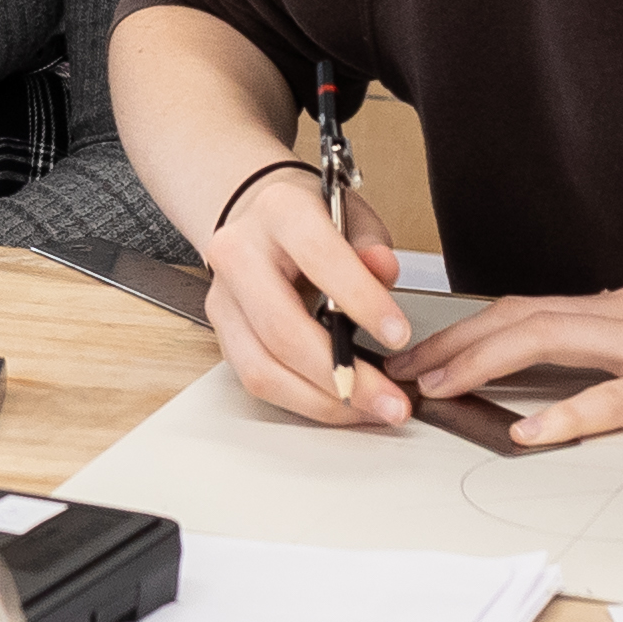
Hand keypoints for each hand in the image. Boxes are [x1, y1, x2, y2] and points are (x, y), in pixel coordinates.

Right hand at [193, 167, 413, 430]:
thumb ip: (370, 245)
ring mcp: (223, 298)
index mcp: (278, 211)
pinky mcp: (222, 334)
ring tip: (373, 409)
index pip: (319, 258)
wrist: (260, 220)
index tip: (400, 336)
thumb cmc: (313, 218)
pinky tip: (343, 404)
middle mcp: (238, 253)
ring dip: (323, 401)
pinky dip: (305, 401)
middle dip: (343, 375)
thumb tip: (383, 270)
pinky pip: (258, 381)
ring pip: (263, 368)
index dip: (362, 300)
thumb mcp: (352, 216)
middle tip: (391, 400)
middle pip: (282, 329)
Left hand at [391, 273, 622, 447]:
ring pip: (545, 342)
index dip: (472, 330)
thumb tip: (600, 356)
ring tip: (433, 388)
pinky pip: (611, 401)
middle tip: (399, 368)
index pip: (532, 309)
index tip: (427, 351)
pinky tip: (526, 433)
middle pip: (518, 317)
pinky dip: (562, 416)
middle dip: (451, 342)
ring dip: (480, 364)